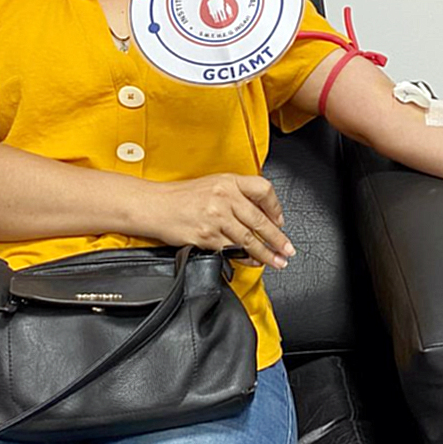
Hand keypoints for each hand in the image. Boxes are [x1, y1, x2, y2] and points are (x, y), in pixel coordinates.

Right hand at [146, 173, 295, 267]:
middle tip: (288, 250)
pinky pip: (232, 250)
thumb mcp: (213, 184)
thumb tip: (262, 212)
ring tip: (277, 261)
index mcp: (228, 181)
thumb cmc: (181, 196)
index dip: (276, 208)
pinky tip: (254, 262)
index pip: (263, 190)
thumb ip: (237, 194)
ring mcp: (216, 218)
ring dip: (266, 253)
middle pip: (260, 220)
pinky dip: (246, 258)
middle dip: (277, 238)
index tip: (280, 221)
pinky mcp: (207, 237)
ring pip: (249, 239)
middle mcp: (224, 197)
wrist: (154, 206)